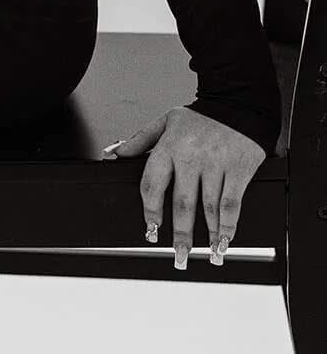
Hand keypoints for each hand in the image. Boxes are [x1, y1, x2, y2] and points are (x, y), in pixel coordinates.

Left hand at [101, 106, 266, 270]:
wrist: (238, 99)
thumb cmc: (201, 115)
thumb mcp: (164, 122)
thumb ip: (139, 141)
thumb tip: (113, 154)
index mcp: (169, 146)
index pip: (153, 184)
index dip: (151, 211)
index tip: (151, 229)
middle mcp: (191, 156)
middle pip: (182, 203)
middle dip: (180, 234)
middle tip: (178, 254)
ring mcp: (216, 163)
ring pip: (209, 207)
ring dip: (209, 235)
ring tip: (207, 253)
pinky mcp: (239, 168)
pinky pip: (232, 202)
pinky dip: (229, 224)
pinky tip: (226, 238)